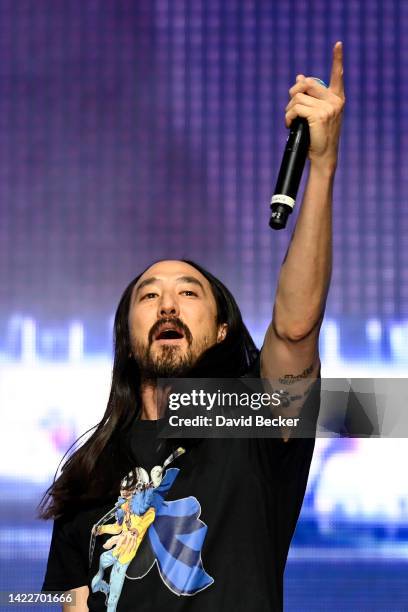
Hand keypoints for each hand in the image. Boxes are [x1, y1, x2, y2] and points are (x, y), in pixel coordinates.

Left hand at [285, 41, 345, 169]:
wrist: (323, 156)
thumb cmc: (318, 136)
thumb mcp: (316, 113)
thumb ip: (309, 96)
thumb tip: (300, 77)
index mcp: (337, 98)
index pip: (338, 75)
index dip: (337, 59)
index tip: (338, 44)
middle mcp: (335, 101)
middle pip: (307, 83)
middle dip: (294, 92)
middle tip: (290, 107)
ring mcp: (328, 108)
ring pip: (298, 97)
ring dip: (289, 109)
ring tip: (291, 120)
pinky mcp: (319, 115)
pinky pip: (296, 108)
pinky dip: (288, 116)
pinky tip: (289, 124)